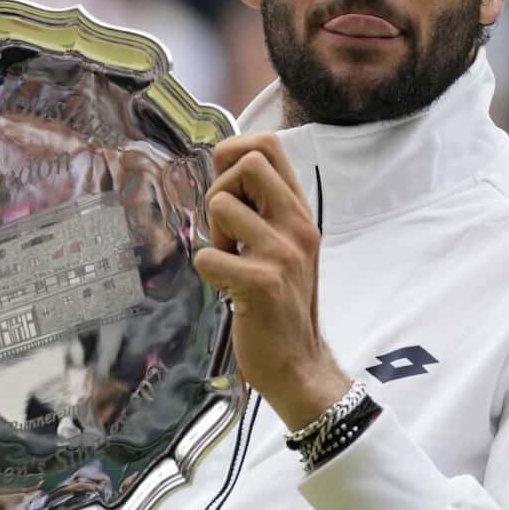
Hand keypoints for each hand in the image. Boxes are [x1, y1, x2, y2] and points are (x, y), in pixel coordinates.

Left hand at [192, 134, 350, 430]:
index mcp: (301, 212)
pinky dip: (208, 272)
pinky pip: (207, 256)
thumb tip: (226, 169)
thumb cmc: (283, 304)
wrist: (300, 364)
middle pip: (247, 163)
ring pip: (221, 206)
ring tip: (231, 263)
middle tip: (227, 232)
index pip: (270, 145)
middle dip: (220, 190)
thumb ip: (264, 209)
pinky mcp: (261, 283)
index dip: (235, 151)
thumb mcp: (285, 246)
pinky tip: (228, 290)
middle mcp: (298, 225)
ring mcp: (282, 253)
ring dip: (213, 236)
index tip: (226, 183)